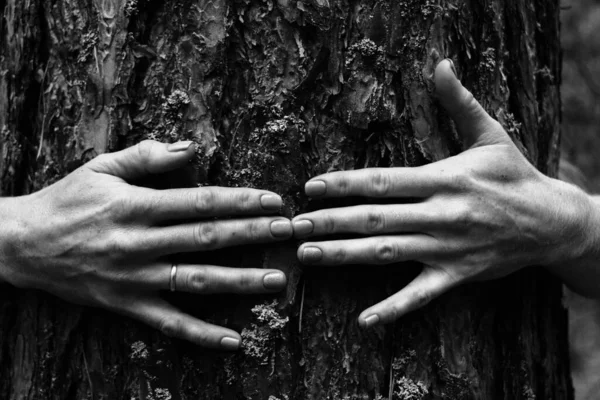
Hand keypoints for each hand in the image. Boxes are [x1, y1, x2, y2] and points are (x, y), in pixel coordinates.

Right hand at [0, 140, 292, 348]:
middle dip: (252, 234)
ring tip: (278, 281)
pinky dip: (202, 335)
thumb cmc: (66, 200)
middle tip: (290, 232)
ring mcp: (133, 278)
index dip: (240, 201)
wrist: (21, 245)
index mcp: (135, 205)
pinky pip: (169, 323)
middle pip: (206, 238)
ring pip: (196, 281)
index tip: (274, 200)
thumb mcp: (100, 167)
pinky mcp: (126, 304)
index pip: (199, 201)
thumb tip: (192, 146)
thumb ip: (147, 155)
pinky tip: (235, 341)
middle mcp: (137, 243)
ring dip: (240, 282)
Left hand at [292, 59, 596, 327]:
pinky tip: (365, 321)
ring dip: (344, 255)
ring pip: (387, 253)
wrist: (553, 222)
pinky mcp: (457, 275)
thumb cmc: (515, 176)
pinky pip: (421, 295)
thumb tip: (441, 64)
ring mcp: (447, 248)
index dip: (344, 184)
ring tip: (307, 256)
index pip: (383, 180)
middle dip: (331, 221)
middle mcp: (441, 214)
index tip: (310, 187)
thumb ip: (459, 102)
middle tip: (293, 225)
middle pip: (375, 218)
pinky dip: (393, 308)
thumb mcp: (491, 135)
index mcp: (444, 179)